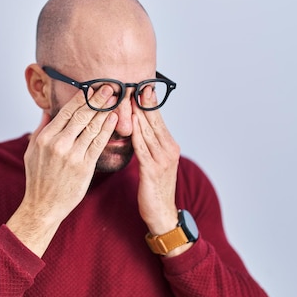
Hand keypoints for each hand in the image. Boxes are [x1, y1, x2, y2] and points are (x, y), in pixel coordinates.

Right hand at [7, 86, 117, 256]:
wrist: (43, 206)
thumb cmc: (38, 179)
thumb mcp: (32, 151)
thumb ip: (41, 129)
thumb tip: (47, 110)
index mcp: (45, 137)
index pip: (67, 111)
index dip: (82, 97)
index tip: (92, 86)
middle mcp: (58, 143)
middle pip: (81, 115)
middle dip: (97, 99)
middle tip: (110, 86)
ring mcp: (72, 155)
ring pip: (92, 127)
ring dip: (106, 110)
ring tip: (116, 98)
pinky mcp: (84, 166)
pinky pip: (98, 143)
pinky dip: (107, 129)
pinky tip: (115, 119)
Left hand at [131, 87, 180, 236]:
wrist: (162, 214)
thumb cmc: (154, 189)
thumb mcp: (153, 163)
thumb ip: (147, 145)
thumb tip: (136, 128)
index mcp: (169, 145)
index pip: (157, 118)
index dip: (148, 101)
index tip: (140, 84)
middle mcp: (168, 148)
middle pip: (153, 120)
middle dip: (142, 101)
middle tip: (132, 82)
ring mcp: (162, 158)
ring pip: (146, 130)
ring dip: (136, 113)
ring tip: (126, 96)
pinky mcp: (152, 169)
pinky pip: (141, 147)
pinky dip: (134, 133)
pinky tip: (126, 122)